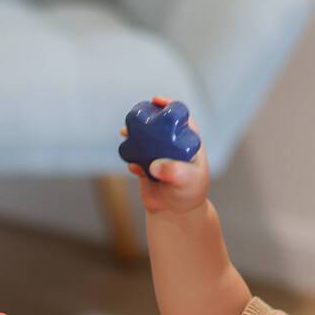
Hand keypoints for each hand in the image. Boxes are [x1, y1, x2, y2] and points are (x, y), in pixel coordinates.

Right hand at [119, 96, 210, 215]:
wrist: (175, 214)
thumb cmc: (189, 194)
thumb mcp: (188, 181)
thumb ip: (175, 172)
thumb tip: (155, 165)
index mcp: (188, 143)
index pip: (181, 117)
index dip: (170, 106)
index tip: (156, 101)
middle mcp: (173, 146)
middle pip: (159, 124)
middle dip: (147, 117)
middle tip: (136, 116)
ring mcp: (159, 156)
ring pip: (145, 139)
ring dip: (134, 134)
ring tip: (125, 133)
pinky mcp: (146, 168)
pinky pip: (135, 158)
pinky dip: (130, 157)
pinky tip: (132, 166)